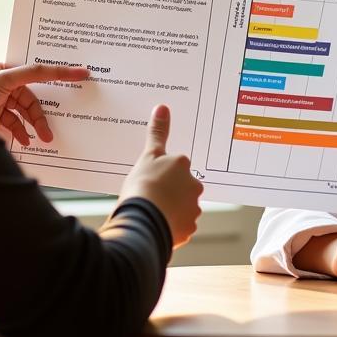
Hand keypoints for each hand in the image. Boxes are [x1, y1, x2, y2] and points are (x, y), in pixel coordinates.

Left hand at [0, 60, 89, 146]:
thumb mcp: (3, 79)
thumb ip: (30, 73)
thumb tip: (50, 68)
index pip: (32, 71)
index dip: (56, 73)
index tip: (80, 73)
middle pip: (29, 97)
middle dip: (39, 114)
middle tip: (50, 129)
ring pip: (23, 114)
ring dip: (33, 126)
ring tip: (43, 139)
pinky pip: (13, 125)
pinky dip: (21, 133)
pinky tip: (25, 141)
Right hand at [117, 105, 202, 248]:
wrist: (142, 220)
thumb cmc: (143, 186)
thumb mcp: (148, 155)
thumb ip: (158, 132)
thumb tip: (163, 107)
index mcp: (183, 165)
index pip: (176, 166)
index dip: (163, 173)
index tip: (151, 180)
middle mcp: (194, 185)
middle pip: (183, 186)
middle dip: (170, 192)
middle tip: (151, 196)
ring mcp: (193, 208)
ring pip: (183, 207)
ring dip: (172, 210)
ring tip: (152, 212)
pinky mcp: (189, 229)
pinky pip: (181, 226)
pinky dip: (172, 226)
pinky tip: (158, 225)